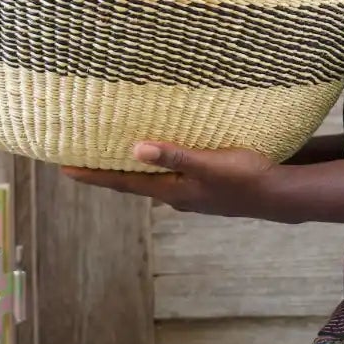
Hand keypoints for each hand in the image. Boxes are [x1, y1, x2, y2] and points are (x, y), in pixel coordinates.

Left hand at [62, 141, 285, 217]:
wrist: (280, 195)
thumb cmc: (246, 178)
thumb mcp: (209, 164)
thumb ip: (174, 155)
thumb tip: (136, 148)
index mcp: (172, 191)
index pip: (123, 183)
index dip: (94, 176)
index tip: (64, 170)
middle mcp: (177, 195)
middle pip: (133, 182)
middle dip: (107, 171)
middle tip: (80, 160)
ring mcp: (192, 193)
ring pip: (152, 179)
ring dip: (132, 167)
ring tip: (112, 153)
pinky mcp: (206, 186)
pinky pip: (171, 174)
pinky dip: (157, 163)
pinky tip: (160, 152)